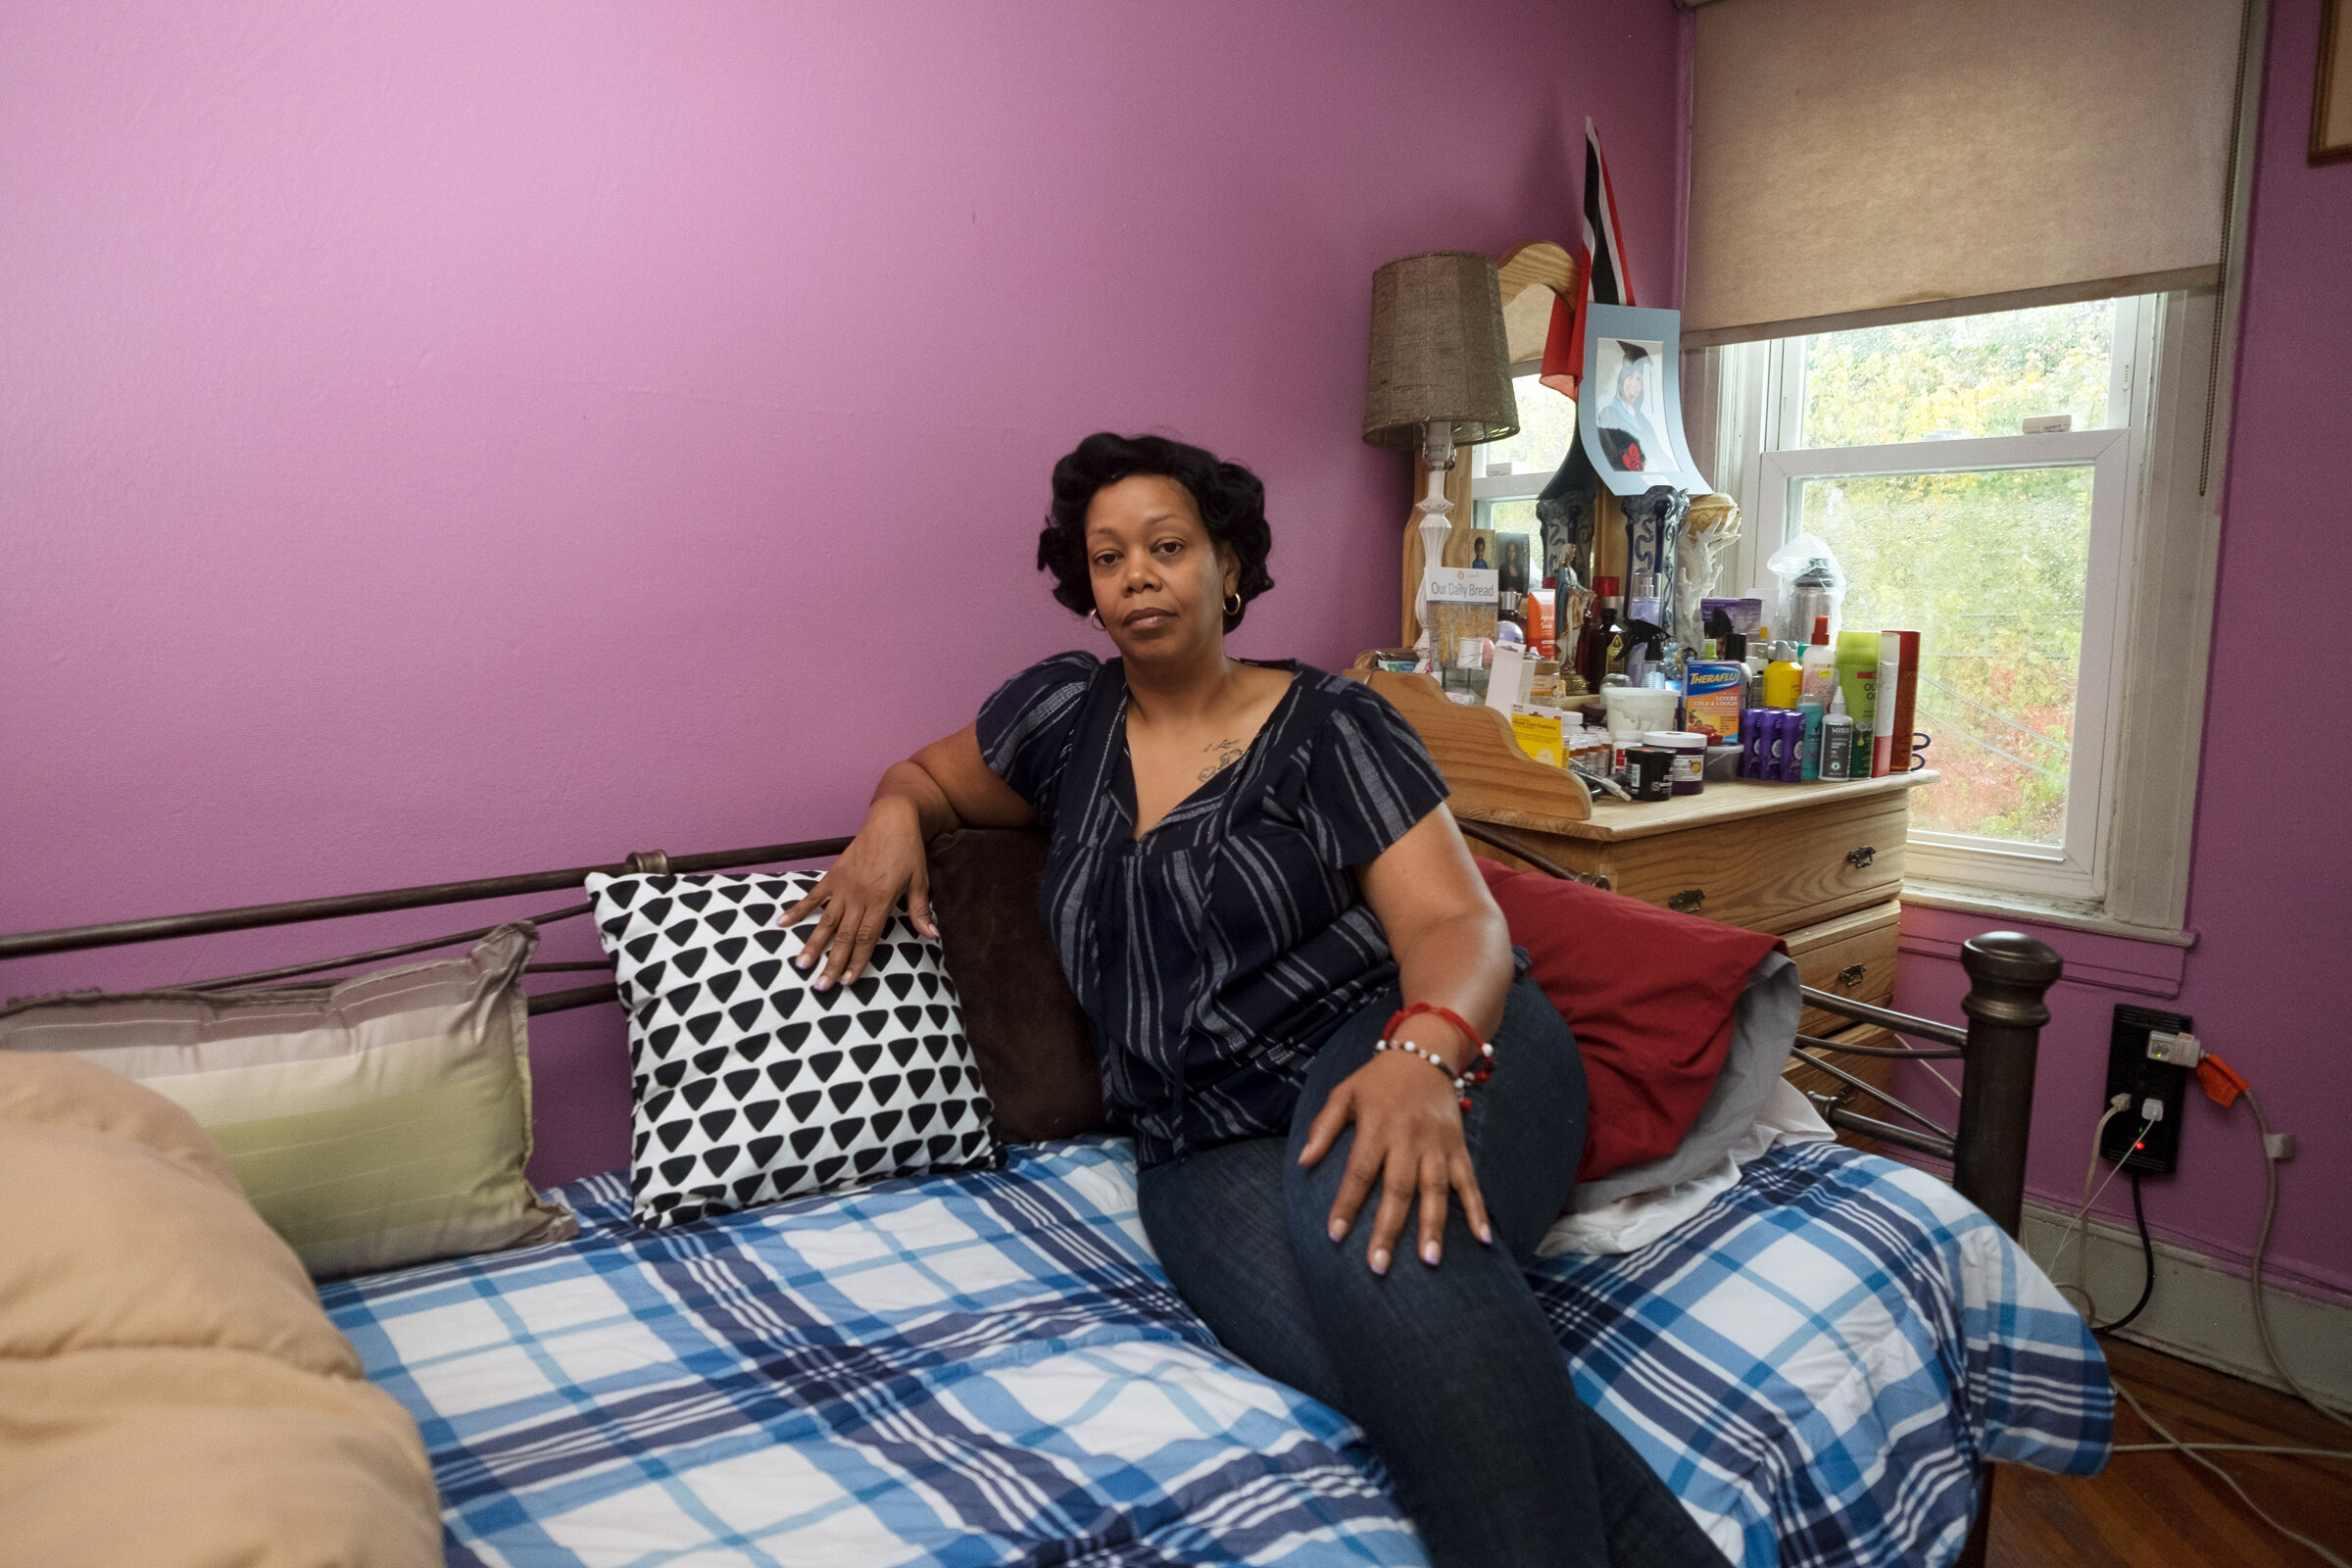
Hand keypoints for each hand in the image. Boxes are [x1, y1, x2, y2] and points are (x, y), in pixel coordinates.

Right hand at [777, 797, 934, 989]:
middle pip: (844, 936)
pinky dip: (797, 909)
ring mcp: (843, 885)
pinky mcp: (833, 875)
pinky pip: (813, 896)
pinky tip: (781, 923)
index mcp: (881, 900)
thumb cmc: (908, 852)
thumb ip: (920, 911)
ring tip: (801, 965)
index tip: (847, 981)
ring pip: (826, 921)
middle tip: (821, 986)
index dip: (857, 961)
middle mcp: (859, 896)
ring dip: (813, 944)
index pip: (867, 938)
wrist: (891, 820)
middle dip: (832, 963)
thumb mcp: (920, 882)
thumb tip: (933, 936)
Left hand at [1298, 1039, 1493, 1274]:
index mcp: (1378, 1126)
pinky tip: (1483, 1239)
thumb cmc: (1378, 1080)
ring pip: (1436, 1191)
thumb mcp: (1344, 1093)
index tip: (1335, 1236)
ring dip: (1433, 1226)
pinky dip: (1478, 1210)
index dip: (1346, 1204)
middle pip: (1398, 1189)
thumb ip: (1324, 1127)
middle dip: (1389, 1229)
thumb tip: (1303, 1162)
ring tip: (1429, 1261)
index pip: (1359, 1171)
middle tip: (1378, 1265)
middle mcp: (1409, 1138)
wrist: (1427, 1052)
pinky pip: (1470, 1182)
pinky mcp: (1458, 1147)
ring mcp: (1438, 1145)